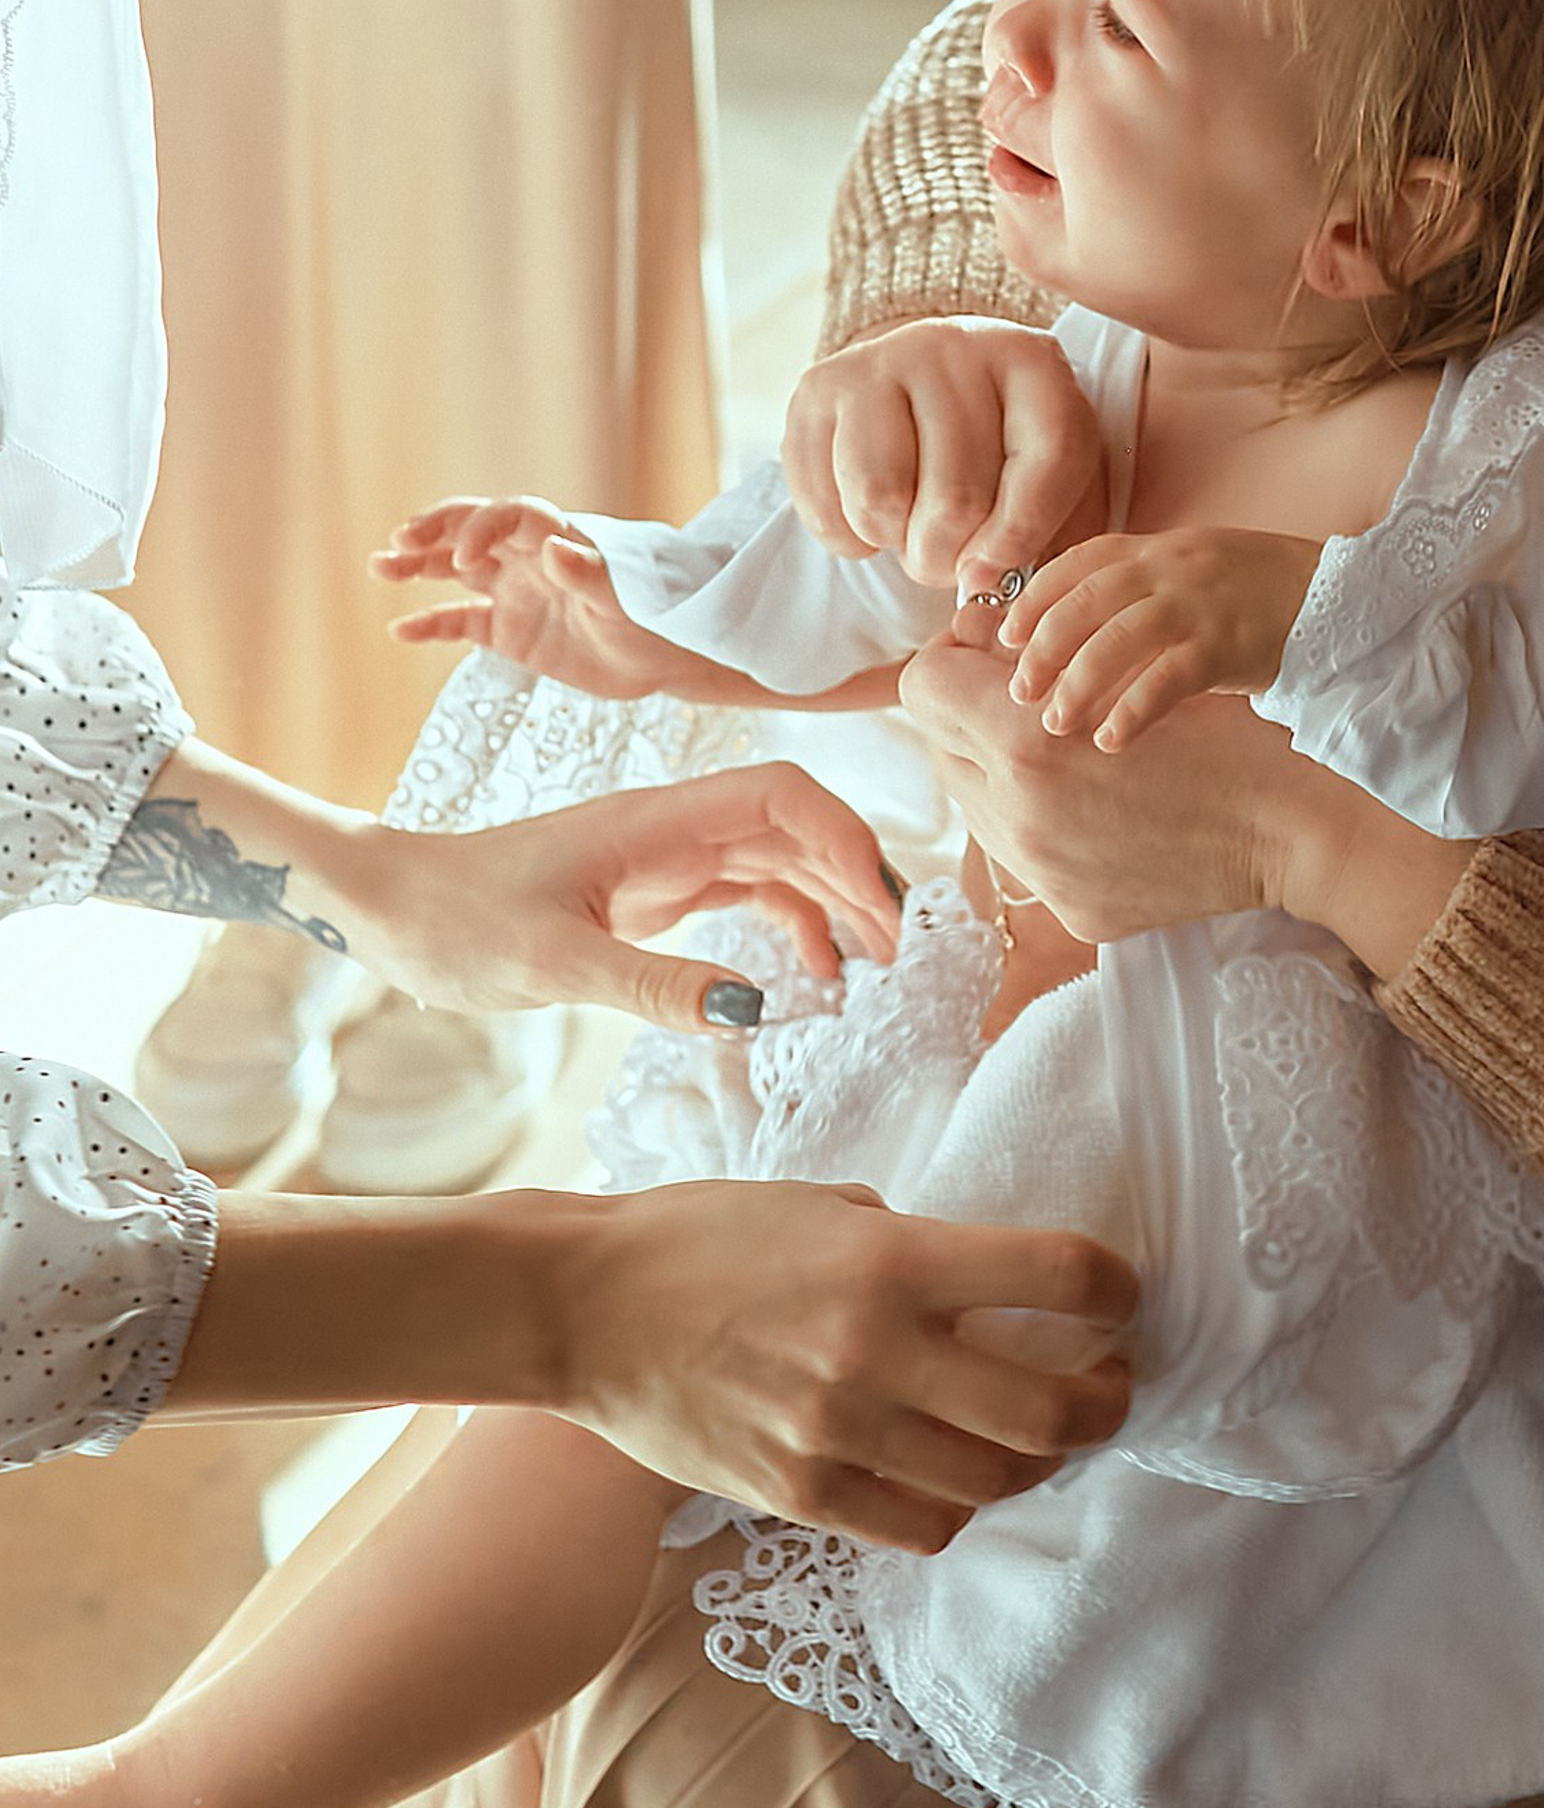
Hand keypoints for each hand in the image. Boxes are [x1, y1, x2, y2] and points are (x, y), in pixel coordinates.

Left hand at [337, 763, 904, 1023]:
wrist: (384, 907)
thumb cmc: (451, 919)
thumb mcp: (550, 962)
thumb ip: (653, 984)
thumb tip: (756, 1010)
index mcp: (655, 821)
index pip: (784, 797)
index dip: (846, 841)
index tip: (878, 915)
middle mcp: (671, 828)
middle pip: (797, 828)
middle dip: (857, 879)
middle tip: (895, 957)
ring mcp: (663, 858)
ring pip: (777, 862)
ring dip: (829, 906)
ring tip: (865, 973)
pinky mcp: (649, 893)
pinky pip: (742, 895)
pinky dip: (786, 928)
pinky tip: (804, 978)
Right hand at [374, 495, 681, 697]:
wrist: (662, 659)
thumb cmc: (653, 622)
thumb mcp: (625, 603)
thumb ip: (589, 577)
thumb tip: (555, 549)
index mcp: (558, 540)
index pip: (511, 516)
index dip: (482, 527)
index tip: (463, 556)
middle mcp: (529, 559)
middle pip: (472, 531)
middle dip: (435, 531)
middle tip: (400, 540)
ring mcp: (516, 592)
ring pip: (457, 570)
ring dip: (420, 565)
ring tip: (381, 565)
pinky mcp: (509, 630)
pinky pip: (461, 621)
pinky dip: (432, 623)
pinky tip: (401, 629)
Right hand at [556, 1176, 1138, 1544]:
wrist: (582, 1306)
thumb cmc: (699, 1235)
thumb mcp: (822, 1203)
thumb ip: (907, 1241)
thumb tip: (981, 1279)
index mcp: (890, 1258)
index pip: (1060, 1275)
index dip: (1117, 1290)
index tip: (1122, 1297)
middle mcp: (875, 1352)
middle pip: (1051, 1412)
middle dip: (1107, 1404)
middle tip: (1110, 1387)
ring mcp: (836, 1435)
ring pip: (994, 1481)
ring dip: (1035, 1461)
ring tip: (1035, 1434)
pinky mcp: (797, 1496)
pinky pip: (921, 1526)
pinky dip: (957, 1503)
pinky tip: (953, 1471)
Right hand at [785, 318, 1099, 589]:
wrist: (927, 384)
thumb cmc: (1004, 448)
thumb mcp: (1057, 479)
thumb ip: (1051, 538)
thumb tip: (983, 588)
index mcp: (1032, 362)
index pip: (1046, 460)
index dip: (1023, 537)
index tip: (996, 570)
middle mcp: (954, 346)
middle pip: (956, 498)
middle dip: (951, 558)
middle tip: (949, 558)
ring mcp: (879, 361)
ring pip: (880, 500)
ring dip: (897, 544)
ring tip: (912, 532)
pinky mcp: (818, 388)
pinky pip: (826, 501)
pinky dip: (850, 538)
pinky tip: (874, 518)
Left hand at [902, 632, 1304, 936]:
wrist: (1295, 831)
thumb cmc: (1223, 734)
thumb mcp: (1129, 671)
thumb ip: (1039, 660)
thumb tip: (973, 640)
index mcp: (1027, 746)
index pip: (925, 686)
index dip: (951, 656)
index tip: (985, 649)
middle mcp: (1019, 818)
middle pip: (940, 745)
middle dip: (970, 712)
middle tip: (1020, 694)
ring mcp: (1042, 875)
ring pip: (973, 803)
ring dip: (997, 768)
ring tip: (1059, 749)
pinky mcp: (1071, 911)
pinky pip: (1019, 852)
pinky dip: (1038, 819)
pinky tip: (1089, 802)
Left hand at [997, 527, 1320, 747]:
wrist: (1347, 601)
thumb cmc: (1266, 597)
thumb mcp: (1197, 577)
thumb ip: (1143, 592)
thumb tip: (1076, 630)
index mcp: (1160, 549)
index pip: (1078, 563)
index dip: (1034, 598)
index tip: (1004, 636)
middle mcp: (1173, 568)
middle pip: (1084, 600)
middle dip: (1041, 647)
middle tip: (1016, 692)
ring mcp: (1201, 603)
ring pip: (1117, 637)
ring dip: (1077, 681)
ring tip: (1055, 723)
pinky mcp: (1230, 644)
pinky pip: (1169, 677)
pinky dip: (1134, 709)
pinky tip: (1113, 740)